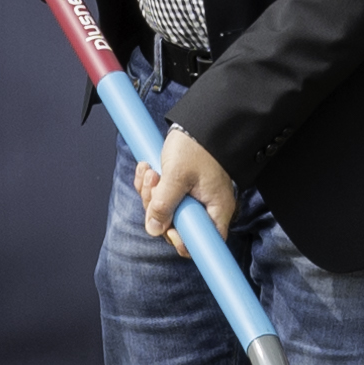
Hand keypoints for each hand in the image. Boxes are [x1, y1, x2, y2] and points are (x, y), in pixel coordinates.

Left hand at [136, 123, 236, 243]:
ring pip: (164, 212)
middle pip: (176, 227)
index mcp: (215, 210)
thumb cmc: (197, 146)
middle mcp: (205, 209)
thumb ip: (164, 204)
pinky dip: (150, 186)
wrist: (198, 122)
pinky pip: (160, 197)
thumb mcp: (177, 175)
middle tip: (154, 184)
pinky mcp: (179, 190)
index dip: (181, 241)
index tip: (169, 228)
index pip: (201, 243)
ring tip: (151, 172)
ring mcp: (192, 200)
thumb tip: (154, 229)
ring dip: (151, 193)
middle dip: (157, 209)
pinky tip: (148, 169)